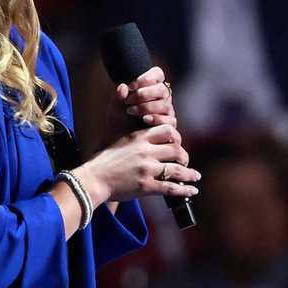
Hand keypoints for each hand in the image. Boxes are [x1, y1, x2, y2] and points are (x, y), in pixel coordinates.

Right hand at [77, 123, 199, 206]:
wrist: (92, 178)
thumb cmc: (102, 159)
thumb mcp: (116, 135)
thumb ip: (130, 127)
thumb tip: (128, 96)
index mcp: (139, 138)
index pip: (168, 130)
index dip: (176, 137)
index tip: (177, 143)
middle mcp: (146, 152)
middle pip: (177, 150)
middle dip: (184, 157)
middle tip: (185, 162)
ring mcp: (147, 170)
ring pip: (178, 170)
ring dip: (190, 174)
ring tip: (195, 176)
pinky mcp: (146, 186)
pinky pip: (171, 188)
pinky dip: (185, 190)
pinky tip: (192, 191)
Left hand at [100, 66, 175, 149]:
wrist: (120, 144)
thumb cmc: (118, 122)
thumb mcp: (114, 109)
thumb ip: (117, 97)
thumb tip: (123, 86)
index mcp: (151, 88)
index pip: (158, 74)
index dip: (147, 77)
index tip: (131, 85)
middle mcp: (161, 98)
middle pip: (162, 89)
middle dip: (144, 94)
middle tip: (128, 100)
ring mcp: (167, 112)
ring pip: (166, 104)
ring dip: (148, 106)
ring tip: (132, 111)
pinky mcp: (169, 126)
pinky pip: (169, 120)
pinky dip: (157, 118)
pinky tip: (145, 119)